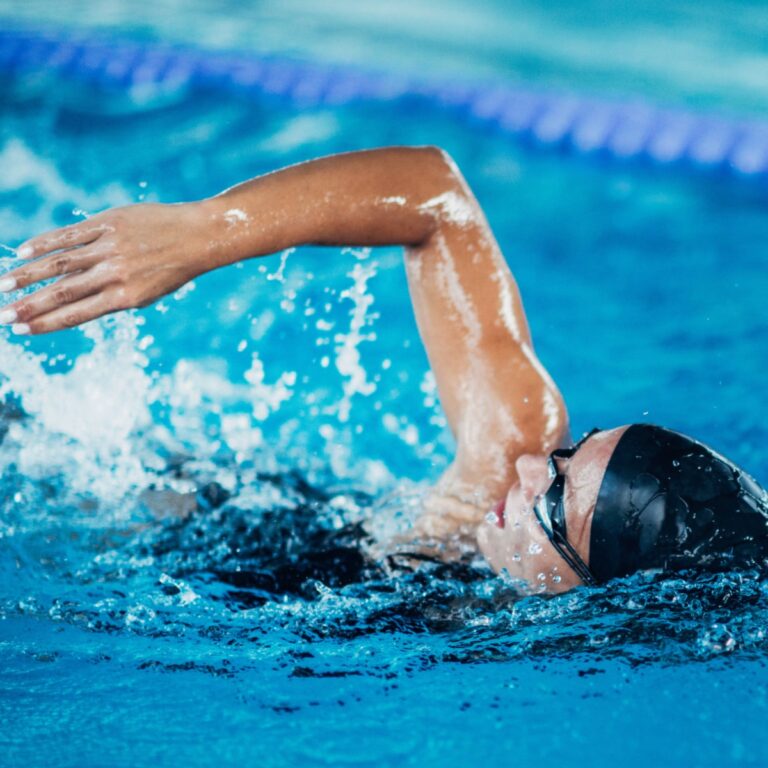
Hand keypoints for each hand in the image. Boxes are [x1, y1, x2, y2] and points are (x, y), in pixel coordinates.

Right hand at [1, 201, 214, 334]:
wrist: (199, 236)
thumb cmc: (173, 268)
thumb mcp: (148, 292)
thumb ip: (114, 297)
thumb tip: (76, 301)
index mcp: (126, 297)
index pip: (77, 314)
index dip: (47, 323)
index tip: (21, 329)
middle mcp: (115, 274)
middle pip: (62, 292)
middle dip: (29, 305)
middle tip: (2, 315)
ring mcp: (110, 248)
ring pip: (60, 263)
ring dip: (28, 275)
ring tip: (4, 283)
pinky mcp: (109, 224)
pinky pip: (71, 235)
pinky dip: (45, 243)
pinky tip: (23, 251)